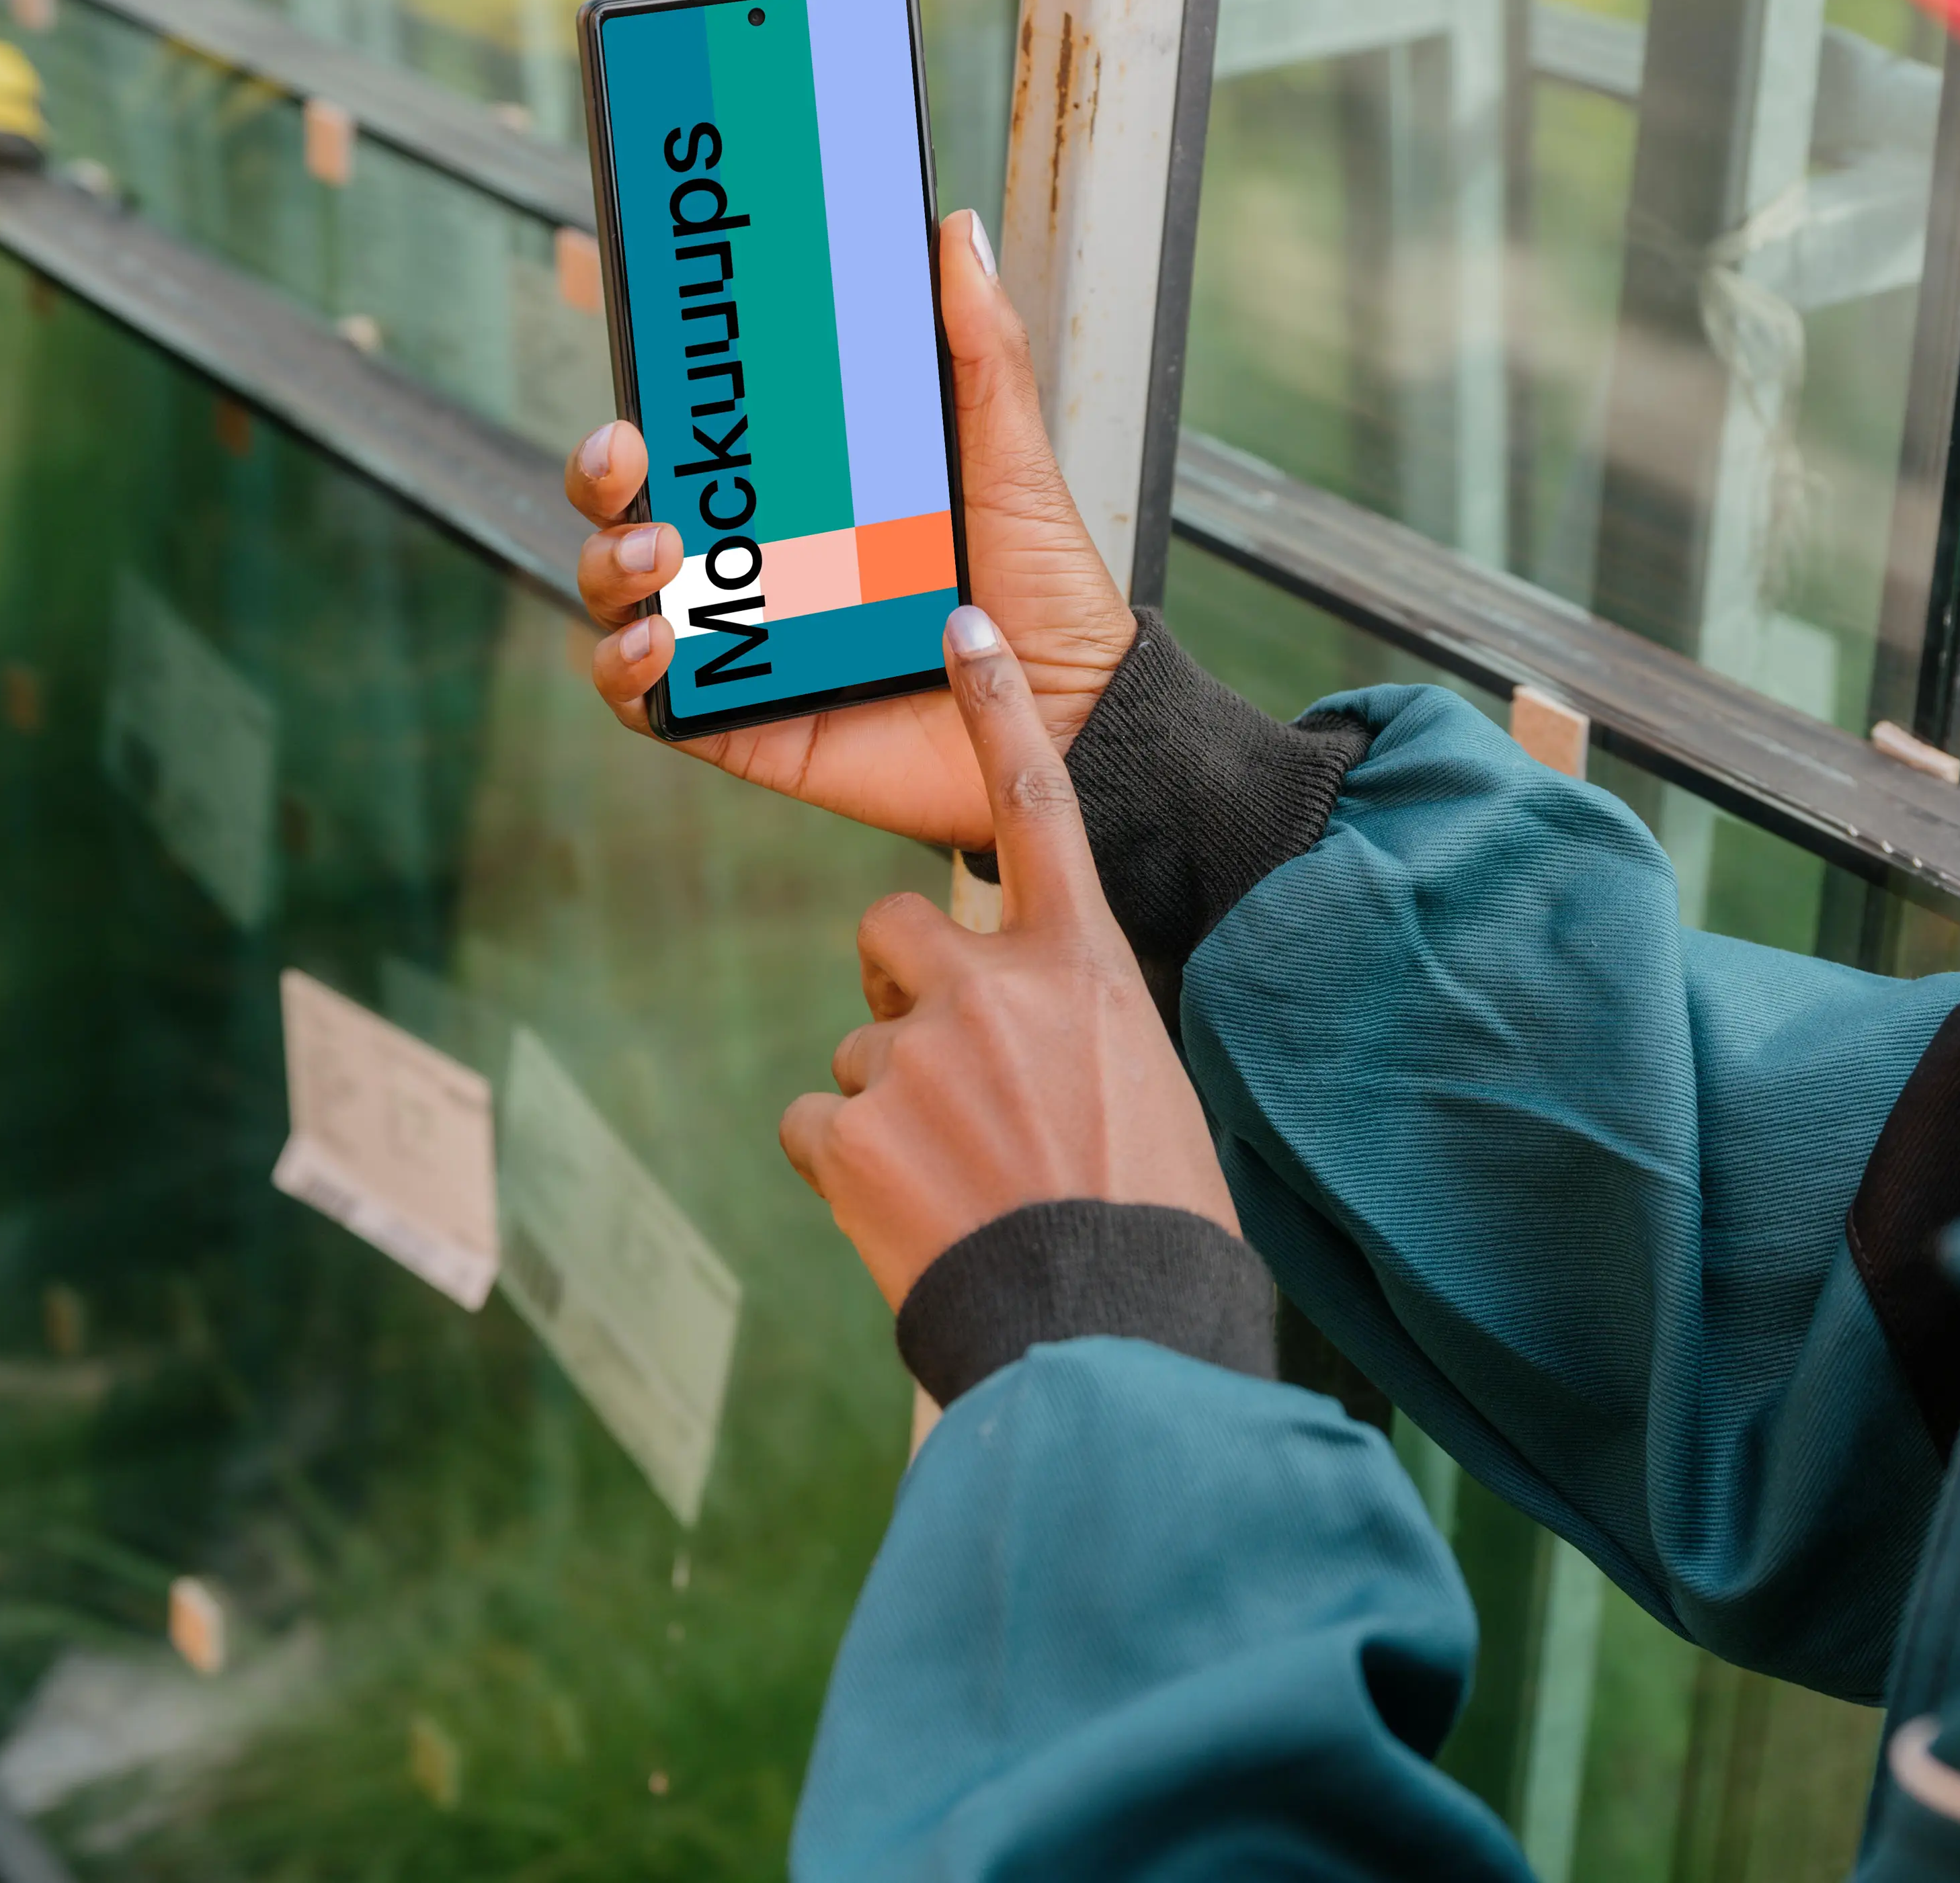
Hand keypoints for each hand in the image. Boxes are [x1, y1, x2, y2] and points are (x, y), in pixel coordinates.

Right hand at [567, 208, 1136, 849]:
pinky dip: (626, 671)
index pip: (695, 437)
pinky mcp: (745, 724)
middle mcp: (757, 561)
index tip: (640, 365)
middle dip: (599, 474)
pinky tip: (659, 646)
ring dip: (606, 564)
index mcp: (800, 492)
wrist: (1075, 717)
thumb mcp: (1008, 455)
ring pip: (618, 598)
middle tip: (628, 452)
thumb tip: (955, 231)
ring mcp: (743, 642)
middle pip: (628, 507)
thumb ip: (980, 348)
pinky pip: (646, 702)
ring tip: (656, 553)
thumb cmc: (1041, 588)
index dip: (648, 401)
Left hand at [776, 609, 1233, 1308]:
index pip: (1035, 804)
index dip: (996, 708)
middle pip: (893, 930)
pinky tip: (902, 1213)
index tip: (961, 626)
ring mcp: (914, 1054)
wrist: (1105, 1333)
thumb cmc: (1146, 1220)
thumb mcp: (1138, 1086)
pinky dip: (844, 1167)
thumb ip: (1067, 1029)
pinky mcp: (849, 1129)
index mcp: (1080, 967)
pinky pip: (813, 1120)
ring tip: (955, 1181)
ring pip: (856, 1046)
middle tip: (945, 1075)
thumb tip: (1020, 1039)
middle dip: (900, 987)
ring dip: (887, 1103)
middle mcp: (991, 987)